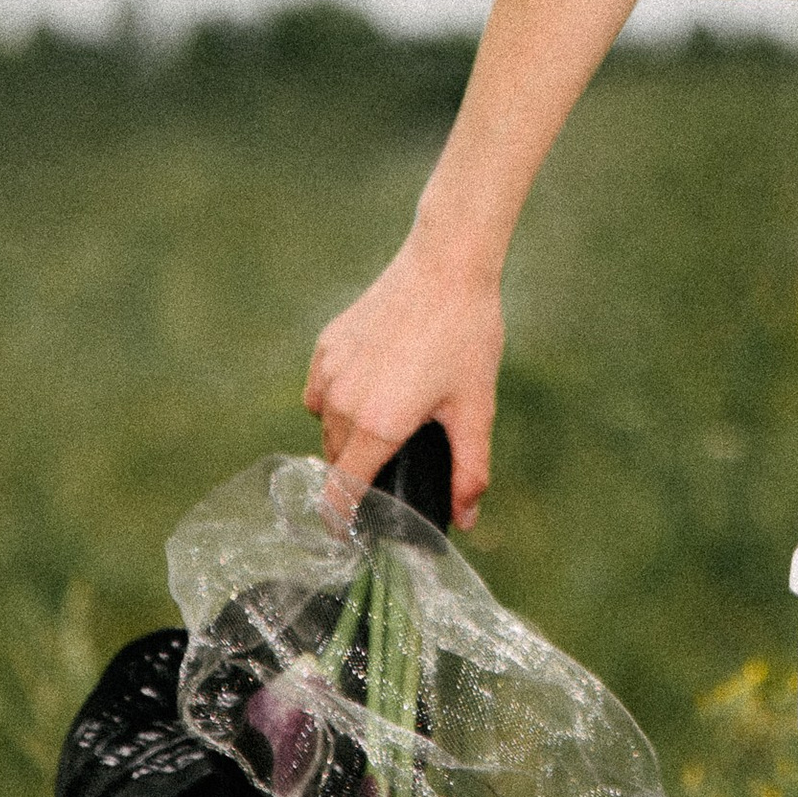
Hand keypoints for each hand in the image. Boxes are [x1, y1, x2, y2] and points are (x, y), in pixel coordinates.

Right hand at [302, 233, 503, 526]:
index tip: (350, 531)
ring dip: (349, 434)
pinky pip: (321, 391)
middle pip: (337, 461)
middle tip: (396, 461)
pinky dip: (338, 399)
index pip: (340, 493)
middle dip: (360, 471)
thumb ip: (470, 470)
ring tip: (391, 419)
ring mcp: (329, 370)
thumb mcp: (476, 408)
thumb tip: (467, 518)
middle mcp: (343, 402)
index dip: (342, 520)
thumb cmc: (466, 335)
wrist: (446, 265)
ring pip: (327, 426)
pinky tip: (373, 384)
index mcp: (377, 425)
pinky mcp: (327, 344)